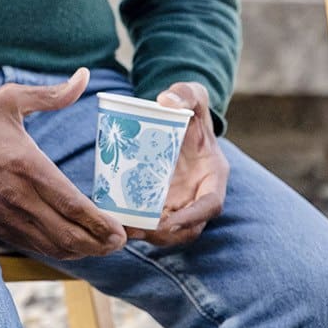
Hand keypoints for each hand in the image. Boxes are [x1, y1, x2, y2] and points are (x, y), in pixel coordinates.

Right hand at [0, 68, 125, 259]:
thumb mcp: (12, 98)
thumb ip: (53, 94)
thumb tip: (84, 77)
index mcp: (26, 165)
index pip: (72, 204)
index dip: (101, 223)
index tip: (122, 228)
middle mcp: (18, 196)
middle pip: (68, 234)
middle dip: (100, 243)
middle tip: (122, 238)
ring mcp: (8, 215)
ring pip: (54, 247)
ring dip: (84, 251)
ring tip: (104, 244)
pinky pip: (36, 247)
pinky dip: (61, 251)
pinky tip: (76, 244)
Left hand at [126, 81, 227, 246]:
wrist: (176, 115)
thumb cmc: (187, 106)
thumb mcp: (191, 94)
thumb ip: (184, 94)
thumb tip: (165, 101)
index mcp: (214, 174)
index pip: (211, 204)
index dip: (192, 217)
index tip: (169, 222)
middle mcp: (199, 193)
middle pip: (188, 227)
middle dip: (164, 234)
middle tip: (135, 230)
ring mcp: (181, 200)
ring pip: (170, 230)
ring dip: (147, 234)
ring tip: (121, 229)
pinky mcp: (162, 200)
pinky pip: (152, 220)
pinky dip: (137, 224)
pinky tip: (114, 220)